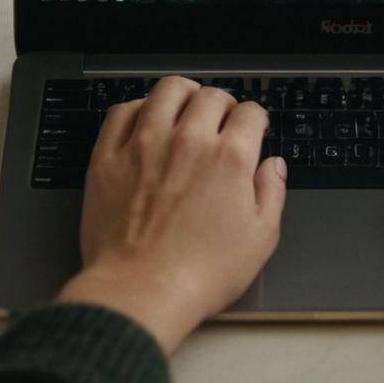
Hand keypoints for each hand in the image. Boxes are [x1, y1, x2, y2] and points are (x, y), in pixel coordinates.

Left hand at [57, 76, 285, 355]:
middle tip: (220, 121)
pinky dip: (138, 108)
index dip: (255, 119)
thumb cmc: (200, 274)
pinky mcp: (109, 157)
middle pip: (211, 95)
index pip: (250, 112)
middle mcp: (189, 141)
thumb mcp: (260, 239)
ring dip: (183, 94)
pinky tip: (144, 121)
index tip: (251, 129)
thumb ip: (272, 193)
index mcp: (230, 159)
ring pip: (167, 90)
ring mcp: (145, 145)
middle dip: (223, 104)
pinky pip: (121, 111)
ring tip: (185, 107)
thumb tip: (274, 167)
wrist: (142, 292)